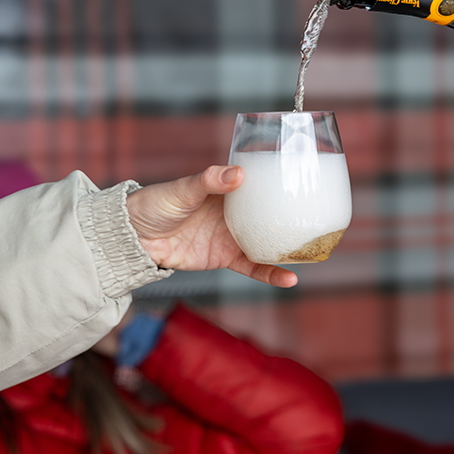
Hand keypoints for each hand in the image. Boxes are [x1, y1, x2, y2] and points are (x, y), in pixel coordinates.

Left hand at [126, 165, 297, 288]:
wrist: (133, 238)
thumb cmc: (155, 204)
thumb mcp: (182, 189)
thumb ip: (209, 181)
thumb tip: (238, 175)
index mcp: (226, 189)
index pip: (259, 183)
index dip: (280, 181)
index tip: (304, 179)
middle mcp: (234, 212)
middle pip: (269, 213)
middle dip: (292, 216)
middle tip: (320, 219)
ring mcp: (231, 235)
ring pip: (266, 241)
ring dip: (287, 248)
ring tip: (314, 253)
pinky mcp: (225, 257)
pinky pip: (253, 266)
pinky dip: (270, 273)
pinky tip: (289, 279)